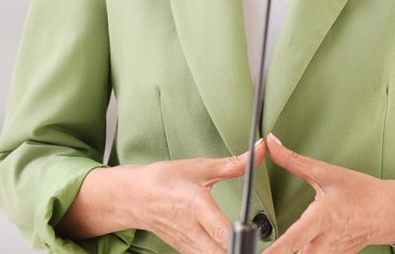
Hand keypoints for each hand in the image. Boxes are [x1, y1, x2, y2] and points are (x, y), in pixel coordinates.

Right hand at [134, 138, 267, 253]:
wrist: (134, 197)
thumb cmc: (164, 180)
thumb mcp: (199, 167)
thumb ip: (233, 164)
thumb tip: (260, 150)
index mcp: (195, 206)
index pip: (221, 231)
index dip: (240, 237)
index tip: (253, 233)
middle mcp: (192, 230)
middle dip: (240, 249)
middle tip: (254, 241)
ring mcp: (188, 245)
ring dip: (231, 251)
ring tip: (245, 243)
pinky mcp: (186, 251)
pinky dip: (220, 253)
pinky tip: (229, 246)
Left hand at [264, 133, 394, 252]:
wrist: (390, 211)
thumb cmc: (362, 192)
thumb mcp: (327, 173)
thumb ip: (294, 161)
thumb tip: (272, 144)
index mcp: (323, 218)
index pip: (293, 240)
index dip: (275, 250)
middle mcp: (326, 241)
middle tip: (255, 251)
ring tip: (270, 251)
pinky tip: (292, 250)